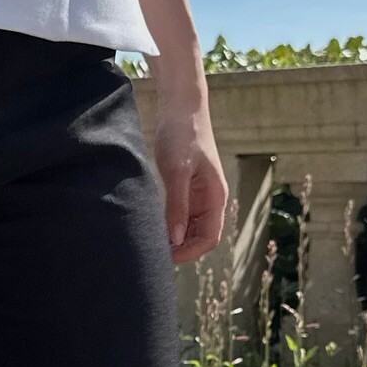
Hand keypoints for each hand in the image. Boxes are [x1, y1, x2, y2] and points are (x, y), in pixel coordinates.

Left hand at [154, 103, 227, 263]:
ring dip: (174, 238)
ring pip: (189, 229)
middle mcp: (211, 200)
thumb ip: (177, 206)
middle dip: (180, 248)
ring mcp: (200, 196)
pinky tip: (152, 226)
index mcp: (215, 197)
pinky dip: (169, 225)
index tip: (164, 257)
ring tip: (151, 241)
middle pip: (200, 238)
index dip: (188, 252)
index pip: (209, 239)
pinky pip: (181, 216)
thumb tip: (176, 239)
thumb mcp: (177, 172)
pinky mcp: (187, 189)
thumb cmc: (182, 136)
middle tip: (153, 252)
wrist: (181, 109)